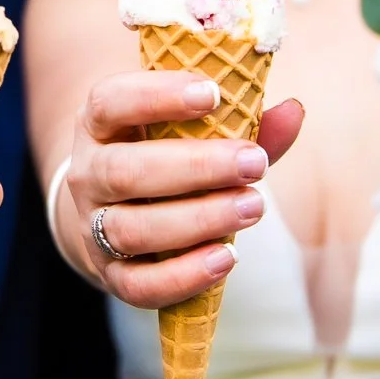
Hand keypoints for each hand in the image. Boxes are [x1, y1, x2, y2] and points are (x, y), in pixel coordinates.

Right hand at [58, 71, 302, 309]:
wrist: (115, 213)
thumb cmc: (164, 158)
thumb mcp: (190, 131)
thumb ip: (241, 123)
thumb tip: (292, 112)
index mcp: (99, 126)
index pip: (111, 102)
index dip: (156, 95)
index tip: (213, 94)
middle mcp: (86, 174)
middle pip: (125, 171)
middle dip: (196, 168)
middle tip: (253, 163)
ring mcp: (93, 227)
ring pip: (132, 229)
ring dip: (197, 220)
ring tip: (252, 207)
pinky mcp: (110, 274)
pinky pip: (139, 284)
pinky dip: (183, 275)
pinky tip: (227, 258)